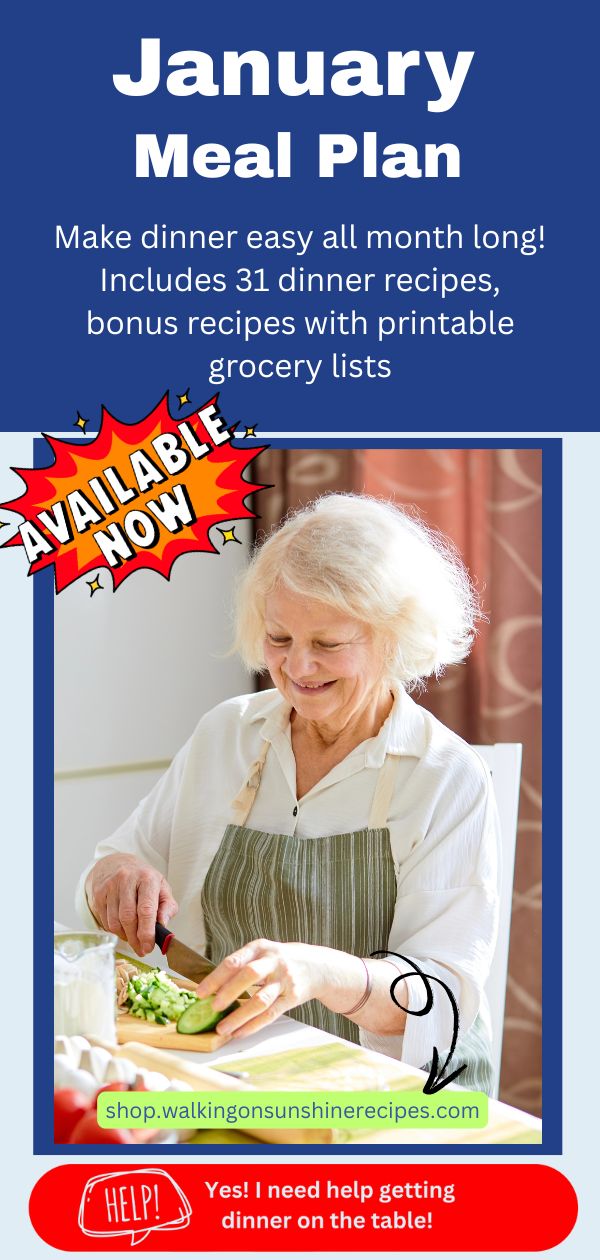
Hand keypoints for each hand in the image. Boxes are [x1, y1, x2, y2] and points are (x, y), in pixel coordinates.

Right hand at [85, 853, 177, 955]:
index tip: (149, 947)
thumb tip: (163, 924)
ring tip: (133, 939)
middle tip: (142, 950)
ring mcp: (110, 886)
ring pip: (115, 922)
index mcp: (147, 878)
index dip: (147, 932)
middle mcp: (127, 880)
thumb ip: (168, 906)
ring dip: (125, 937)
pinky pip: (106, 921)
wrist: (117, 863)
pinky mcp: (98, 894)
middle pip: (128, 918)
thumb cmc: (143, 879)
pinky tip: (123, 929)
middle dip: (135, 939)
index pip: (146, 910)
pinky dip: (115, 931)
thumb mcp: (162, 887)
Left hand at [195, 939, 328, 1038]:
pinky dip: (253, 1025)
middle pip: (249, 975)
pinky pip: (270, 1014)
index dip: (216, 977)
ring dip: (240, 1016)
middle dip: (229, 992)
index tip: (201, 992)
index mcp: (260, 948)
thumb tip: (213, 988)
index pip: (234, 961)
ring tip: (223, 1029)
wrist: (318, 966)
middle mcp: (273, 961)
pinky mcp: (291, 997)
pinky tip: (240, 1032)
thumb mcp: (263, 953)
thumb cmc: (282, 960)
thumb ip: (241, 966)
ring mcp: (284, 980)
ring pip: (260, 1000)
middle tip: (213, 1007)